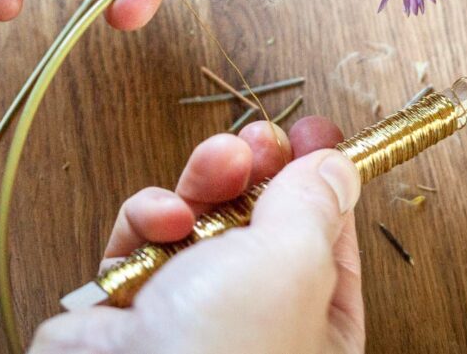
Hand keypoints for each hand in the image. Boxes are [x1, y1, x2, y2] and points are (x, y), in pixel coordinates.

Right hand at [31, 117, 364, 353]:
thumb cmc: (228, 347)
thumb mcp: (295, 259)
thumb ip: (314, 205)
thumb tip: (335, 169)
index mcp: (314, 326)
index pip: (330, 244)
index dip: (324, 185)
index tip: (316, 134)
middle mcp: (253, 321)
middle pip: (262, 224)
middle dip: (257, 171)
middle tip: (258, 137)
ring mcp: (190, 311)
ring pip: (200, 220)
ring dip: (205, 182)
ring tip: (215, 162)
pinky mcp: (132, 300)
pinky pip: (144, 237)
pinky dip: (149, 217)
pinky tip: (162, 220)